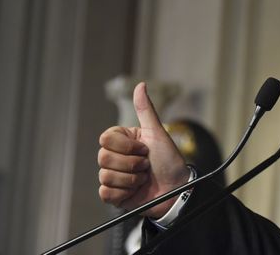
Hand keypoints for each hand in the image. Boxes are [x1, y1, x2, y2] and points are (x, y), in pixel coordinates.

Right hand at [97, 82, 189, 217]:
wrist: (176, 189)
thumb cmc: (170, 160)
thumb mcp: (158, 133)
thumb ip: (146, 110)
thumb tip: (141, 85)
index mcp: (123, 141)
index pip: (106, 139)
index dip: (127, 147)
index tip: (144, 149)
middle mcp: (116, 157)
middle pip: (103, 158)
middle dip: (131, 164)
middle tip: (146, 165)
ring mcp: (114, 176)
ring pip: (105, 176)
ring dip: (131, 179)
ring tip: (143, 178)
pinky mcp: (114, 194)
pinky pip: (106, 193)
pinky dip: (124, 193)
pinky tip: (136, 190)